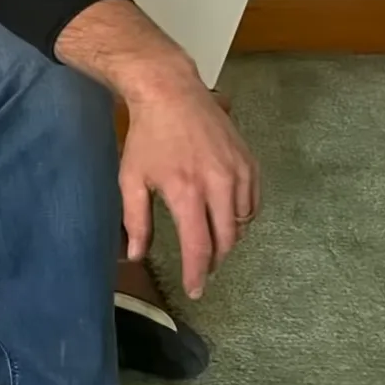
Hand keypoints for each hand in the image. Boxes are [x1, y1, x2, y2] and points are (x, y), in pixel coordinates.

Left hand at [119, 83, 259, 299]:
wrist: (172, 93)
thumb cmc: (147, 137)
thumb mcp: (131, 178)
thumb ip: (136, 220)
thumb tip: (136, 256)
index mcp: (186, 193)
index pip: (199, 247)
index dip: (198, 274)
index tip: (196, 291)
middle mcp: (219, 185)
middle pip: (226, 240)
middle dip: (214, 260)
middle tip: (202, 268)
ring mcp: (239, 173)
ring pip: (242, 224)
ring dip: (228, 239)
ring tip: (211, 242)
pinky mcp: (250, 163)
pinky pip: (253, 203)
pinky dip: (242, 217)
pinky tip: (227, 218)